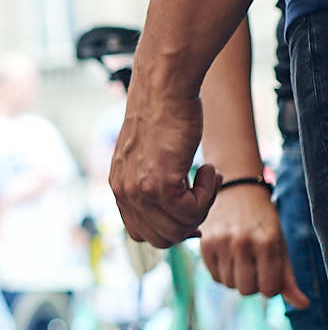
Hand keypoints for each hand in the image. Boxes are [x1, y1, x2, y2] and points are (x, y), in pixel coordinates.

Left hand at [110, 84, 217, 245]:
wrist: (163, 90)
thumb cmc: (163, 117)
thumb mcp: (149, 157)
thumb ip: (153, 184)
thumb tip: (177, 215)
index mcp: (120, 188)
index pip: (140, 233)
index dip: (171, 230)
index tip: (193, 216)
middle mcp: (124, 193)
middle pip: (161, 238)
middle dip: (190, 222)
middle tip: (203, 193)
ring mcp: (140, 190)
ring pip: (179, 228)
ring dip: (203, 206)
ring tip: (207, 176)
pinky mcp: (160, 182)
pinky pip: (192, 211)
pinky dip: (209, 193)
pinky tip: (208, 169)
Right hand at [199, 183, 309, 306]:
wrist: (237, 192)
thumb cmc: (263, 223)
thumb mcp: (280, 245)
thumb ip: (288, 277)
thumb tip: (303, 305)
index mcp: (268, 242)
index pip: (269, 289)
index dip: (270, 287)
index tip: (269, 275)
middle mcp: (243, 242)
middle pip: (246, 290)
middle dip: (252, 284)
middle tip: (254, 268)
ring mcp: (222, 242)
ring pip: (229, 284)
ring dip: (236, 278)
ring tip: (240, 260)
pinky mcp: (205, 243)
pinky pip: (214, 276)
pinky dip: (222, 272)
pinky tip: (227, 257)